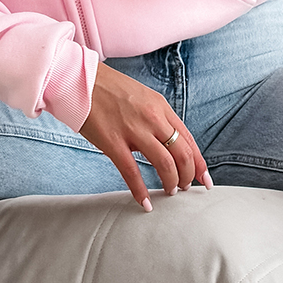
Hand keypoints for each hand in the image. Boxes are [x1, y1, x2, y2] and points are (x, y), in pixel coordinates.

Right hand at [80, 62, 212, 210]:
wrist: (78, 79)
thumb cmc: (109, 89)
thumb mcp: (142, 97)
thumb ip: (156, 118)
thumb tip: (167, 143)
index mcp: (161, 107)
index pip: (188, 139)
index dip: (199, 163)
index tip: (204, 179)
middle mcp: (152, 118)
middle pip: (182, 153)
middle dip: (187, 175)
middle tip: (184, 188)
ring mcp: (133, 130)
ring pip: (164, 163)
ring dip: (171, 182)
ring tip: (169, 192)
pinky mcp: (112, 141)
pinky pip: (131, 171)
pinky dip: (140, 191)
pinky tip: (144, 202)